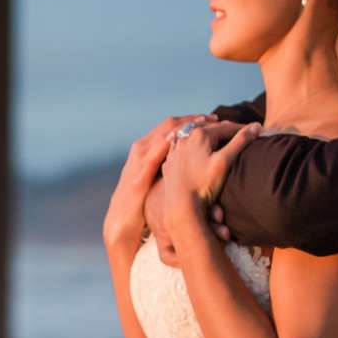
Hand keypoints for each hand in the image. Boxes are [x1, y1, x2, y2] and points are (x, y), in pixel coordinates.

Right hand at [104, 113, 210, 252]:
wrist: (122, 219)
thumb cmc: (143, 201)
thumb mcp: (157, 177)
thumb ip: (171, 165)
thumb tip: (195, 159)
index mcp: (147, 148)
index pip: (171, 126)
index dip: (192, 120)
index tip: (211, 118)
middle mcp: (142, 148)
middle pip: (170, 124)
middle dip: (193, 119)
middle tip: (214, 117)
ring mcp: (140, 158)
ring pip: (165, 133)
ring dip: (187, 127)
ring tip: (207, 124)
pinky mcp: (140, 173)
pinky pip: (157, 153)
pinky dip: (173, 144)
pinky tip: (187, 141)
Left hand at [166, 120, 255, 205]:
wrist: (180, 206)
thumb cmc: (204, 185)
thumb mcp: (225, 161)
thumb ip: (240, 142)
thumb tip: (256, 126)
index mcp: (199, 134)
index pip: (226, 128)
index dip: (242, 129)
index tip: (254, 130)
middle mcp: (183, 137)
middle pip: (209, 128)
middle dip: (225, 129)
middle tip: (238, 130)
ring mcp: (174, 149)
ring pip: (193, 135)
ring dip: (207, 133)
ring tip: (218, 134)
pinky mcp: (169, 160)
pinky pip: (182, 146)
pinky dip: (192, 143)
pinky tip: (196, 146)